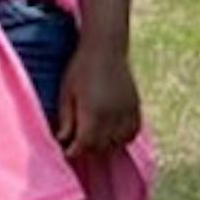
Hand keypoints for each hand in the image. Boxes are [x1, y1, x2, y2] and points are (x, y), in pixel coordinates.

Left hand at [56, 38, 142, 154]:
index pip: (85, 144)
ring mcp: (127, 110)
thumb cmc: (80, 68)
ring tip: (96, 139)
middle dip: (88, 149)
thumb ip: (66, 119)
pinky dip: (124, 137)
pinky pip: (134, 131)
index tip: (67, 152)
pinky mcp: (136, 105)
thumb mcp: (66, 93)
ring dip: (107, 145)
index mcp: (93, 112)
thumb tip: (63, 140)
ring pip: (120, 142)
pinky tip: (114, 133)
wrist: (106, 47)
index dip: (74, 151)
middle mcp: (113, 115)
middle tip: (78, 143)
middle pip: (102, 146)